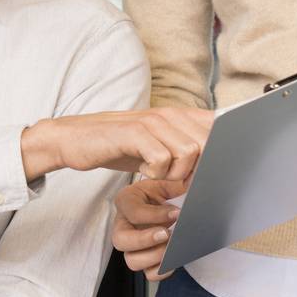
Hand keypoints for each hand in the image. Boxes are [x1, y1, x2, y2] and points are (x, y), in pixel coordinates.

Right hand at [19, 108, 213, 182]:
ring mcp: (151, 122)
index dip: (222, 151)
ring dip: (177, 174)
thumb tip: (216, 166)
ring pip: (189, 151)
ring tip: (159, 178)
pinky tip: (144, 174)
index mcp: (178, 115)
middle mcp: (169, 114)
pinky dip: (157, 174)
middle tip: (178, 182)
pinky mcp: (134, 133)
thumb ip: (184, 149)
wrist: (75, 140)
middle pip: (209, 143)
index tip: (210, 172)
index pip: (219, 127)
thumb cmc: (118, 146)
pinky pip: (163, 159)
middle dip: (199, 170)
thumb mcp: (157, 146)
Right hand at [111, 177, 186, 280]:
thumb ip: (174, 183)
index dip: (155, 214)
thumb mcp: (166, 181)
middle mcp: (123, 225)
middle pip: (120, 240)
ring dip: (154, 256)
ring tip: (172, 246)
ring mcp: (132, 245)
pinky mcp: (144, 259)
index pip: (132, 211)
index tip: (177, 213)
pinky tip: (174, 258)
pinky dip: (162, 270)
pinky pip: (148, 274)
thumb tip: (189, 187)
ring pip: (132, 261)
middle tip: (167, 234)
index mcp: (126, 201)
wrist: (168, 202)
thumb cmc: (164, 191)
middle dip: (145, 240)